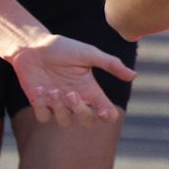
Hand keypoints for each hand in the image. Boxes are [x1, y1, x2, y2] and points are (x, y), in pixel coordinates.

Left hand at [10, 35, 135, 126]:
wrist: (34, 46)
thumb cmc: (63, 48)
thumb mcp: (89, 53)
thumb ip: (111, 64)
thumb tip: (134, 76)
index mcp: (90, 89)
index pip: (105, 109)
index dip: (107, 116)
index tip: (103, 112)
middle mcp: (76, 99)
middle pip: (87, 120)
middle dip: (80, 111)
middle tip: (71, 94)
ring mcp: (58, 103)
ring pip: (65, 122)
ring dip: (60, 108)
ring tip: (52, 89)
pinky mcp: (41, 104)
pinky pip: (44, 117)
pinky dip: (42, 106)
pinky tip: (40, 90)